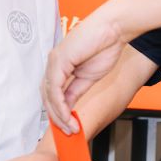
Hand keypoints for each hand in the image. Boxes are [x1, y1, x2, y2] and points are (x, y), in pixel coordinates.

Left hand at [42, 7, 124, 133]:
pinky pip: (55, 89)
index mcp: (60, 66)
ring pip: (49, 95)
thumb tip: (68, 107)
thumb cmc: (105, 46)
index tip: (68, 125)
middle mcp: (53, 63)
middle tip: (67, 131)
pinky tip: (68, 116)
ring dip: (58, 115)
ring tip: (70, 127)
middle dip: (56, 117)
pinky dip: (61, 106)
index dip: (58, 112)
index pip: (52, 93)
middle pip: (46, 96)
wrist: (113, 29)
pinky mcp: (58, 61)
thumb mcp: (88, 77)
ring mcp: (54, 61)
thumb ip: (76, 91)